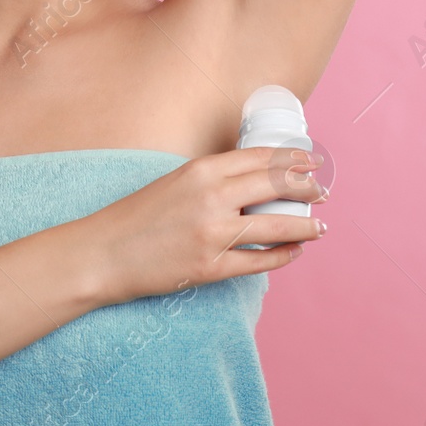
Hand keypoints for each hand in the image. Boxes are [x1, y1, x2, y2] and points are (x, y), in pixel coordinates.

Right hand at [76, 146, 327, 305]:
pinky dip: (283, 256)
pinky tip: (293, 252)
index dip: (293, 159)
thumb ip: (211, 179)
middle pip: (276, 186)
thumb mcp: (174, 182)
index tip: (312, 161)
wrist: (103, 254)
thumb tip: (252, 181)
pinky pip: (260, 261)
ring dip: (306, 226)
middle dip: (306, 189)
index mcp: (201, 170)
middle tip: (322, 192)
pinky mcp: (212, 267)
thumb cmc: (135, 217)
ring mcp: (213, 234)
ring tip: (320, 227)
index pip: (260, 158)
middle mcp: (212, 197)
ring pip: (278, 225)